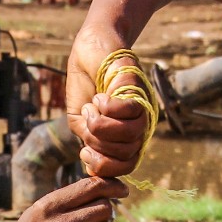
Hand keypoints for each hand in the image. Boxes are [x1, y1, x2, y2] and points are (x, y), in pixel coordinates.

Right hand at [66, 30, 150, 178]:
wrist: (89, 53)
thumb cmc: (85, 86)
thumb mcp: (79, 122)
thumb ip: (89, 143)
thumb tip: (93, 167)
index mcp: (123, 137)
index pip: (125, 167)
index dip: (104, 166)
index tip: (84, 153)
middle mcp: (137, 127)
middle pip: (125, 155)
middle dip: (98, 143)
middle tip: (87, 120)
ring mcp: (141, 110)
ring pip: (129, 136)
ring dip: (101, 124)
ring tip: (92, 106)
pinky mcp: (140, 92)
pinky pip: (127, 112)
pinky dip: (107, 107)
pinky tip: (100, 96)